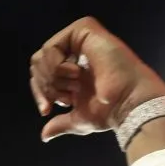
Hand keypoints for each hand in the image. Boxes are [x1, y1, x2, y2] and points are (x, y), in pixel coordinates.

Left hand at [29, 16, 164, 141]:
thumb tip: (44, 136)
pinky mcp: (84, 29)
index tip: (47, 110)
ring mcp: (80, 40)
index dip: (39, 93)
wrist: (127, 102)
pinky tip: (76, 74)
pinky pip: (52, 45)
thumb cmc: (109, 111)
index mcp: (74, 70)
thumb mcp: (78, 119)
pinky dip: (56, 65)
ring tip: (75, 87)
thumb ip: (60, 123)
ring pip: (42, 55)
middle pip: (37, 63)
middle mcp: (76, 53)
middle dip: (45, 86)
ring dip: (53, 78)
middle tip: (64, 99)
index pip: (41, 75)